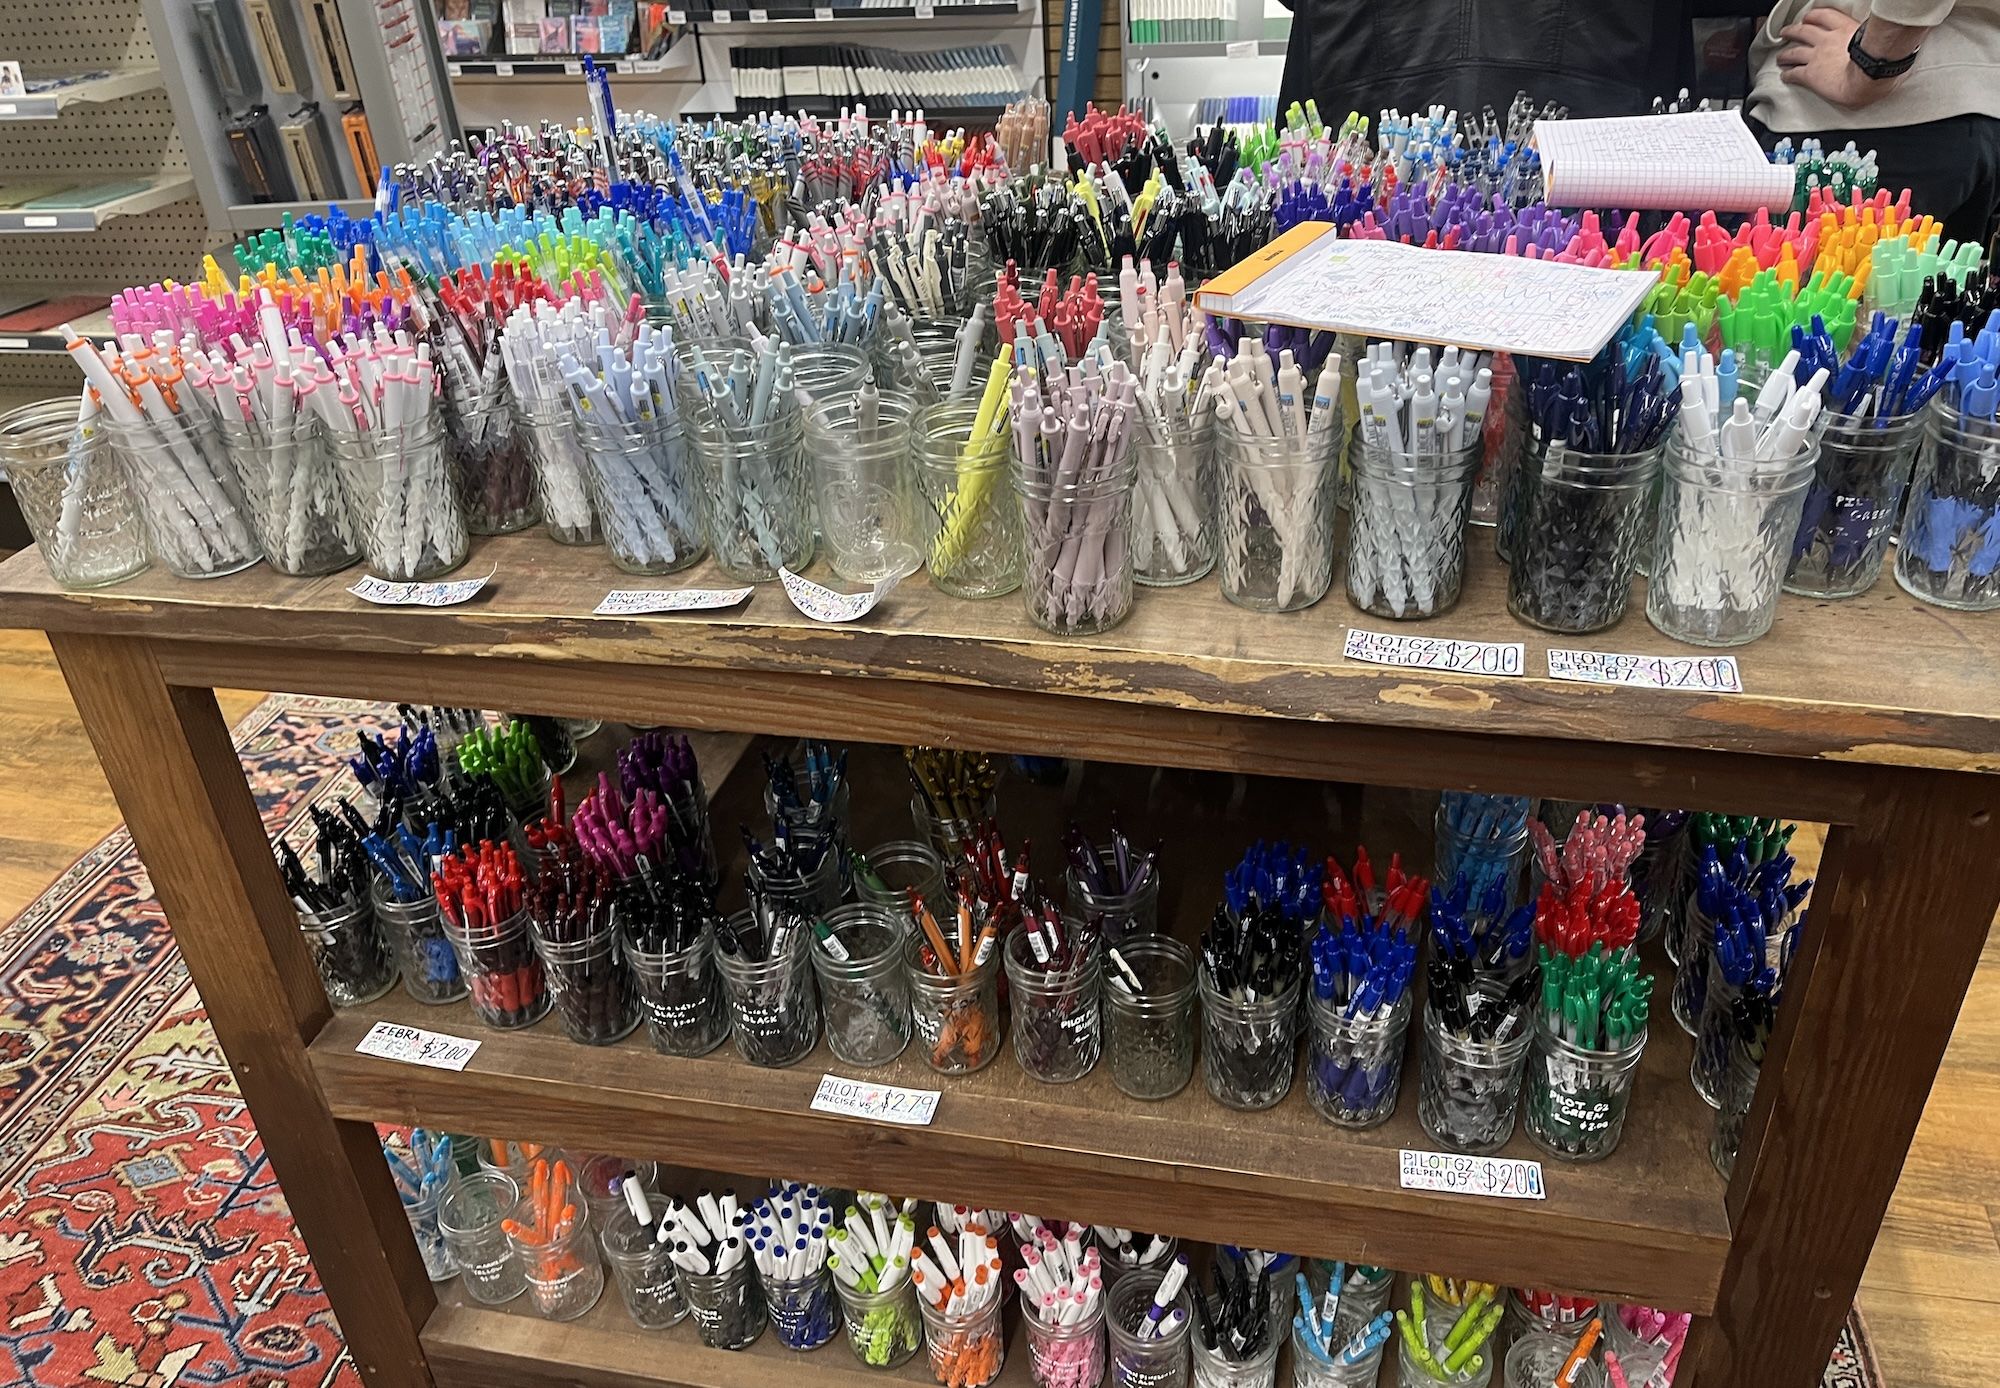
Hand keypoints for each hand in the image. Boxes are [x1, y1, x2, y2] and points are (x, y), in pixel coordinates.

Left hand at [1776, 8, 1900, 107]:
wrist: (1869, 75)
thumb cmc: (1881, 59)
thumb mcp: (1880, 39)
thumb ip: (1877, 36)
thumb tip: (1894, 37)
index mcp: (1846, 29)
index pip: (1826, 16)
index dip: (1815, 16)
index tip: (1810, 17)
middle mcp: (1828, 40)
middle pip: (1804, 30)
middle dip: (1793, 30)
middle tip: (1788, 31)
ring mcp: (1817, 57)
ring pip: (1794, 51)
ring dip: (1785, 53)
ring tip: (1781, 56)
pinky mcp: (1810, 74)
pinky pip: (1794, 73)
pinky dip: (1787, 74)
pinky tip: (1784, 76)